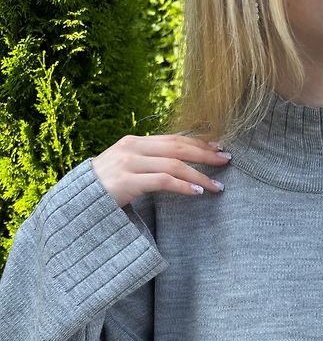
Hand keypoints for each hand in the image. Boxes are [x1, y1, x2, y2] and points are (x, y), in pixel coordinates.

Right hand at [91, 134, 231, 208]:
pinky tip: (198, 192)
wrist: (78, 201)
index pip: (173, 138)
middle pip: (177, 146)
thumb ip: (149, 162)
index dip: (198, 142)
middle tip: (227, 160)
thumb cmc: (106, 187)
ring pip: (174, 164)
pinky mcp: (128, 182)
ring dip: (200, 175)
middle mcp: (133, 148)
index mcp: (135, 141)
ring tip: (217, 186)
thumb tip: (178, 164)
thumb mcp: (127, 167)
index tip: (219, 147)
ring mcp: (129, 164)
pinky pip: (163, 181)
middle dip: (205, 153)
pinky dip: (184, 186)